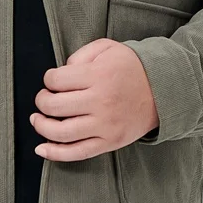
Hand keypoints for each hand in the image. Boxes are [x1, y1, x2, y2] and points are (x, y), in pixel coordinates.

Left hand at [30, 38, 158, 161]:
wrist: (165, 90)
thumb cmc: (132, 67)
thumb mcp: (107, 48)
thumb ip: (80, 55)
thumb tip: (60, 73)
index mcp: (98, 76)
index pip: (55, 81)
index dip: (48, 79)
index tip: (52, 80)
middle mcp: (101, 102)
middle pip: (54, 106)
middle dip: (41, 101)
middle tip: (44, 98)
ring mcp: (105, 125)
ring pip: (61, 132)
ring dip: (41, 126)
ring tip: (38, 119)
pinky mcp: (110, 142)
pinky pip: (77, 153)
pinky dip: (55, 153)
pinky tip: (42, 148)